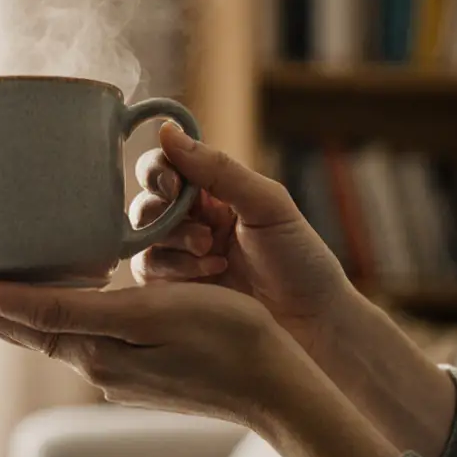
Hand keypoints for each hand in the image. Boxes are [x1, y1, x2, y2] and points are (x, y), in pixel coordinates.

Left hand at [0, 269, 401, 456]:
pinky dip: (45, 310)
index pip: (6, 317)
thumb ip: (61, 308)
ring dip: (6, 303)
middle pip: (15, 325)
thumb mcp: (139, 314)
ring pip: (42, 328)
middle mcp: (91, 360)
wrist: (276, 383)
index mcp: (87, 347)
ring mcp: (113, 366)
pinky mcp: (135, 365)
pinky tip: (49, 295)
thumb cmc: (224, 337)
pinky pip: (73, 331)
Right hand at [131, 125, 456, 456]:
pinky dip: (174, 272)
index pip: (164, 167)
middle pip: (145, 203)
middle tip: (204, 234)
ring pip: (142, 239)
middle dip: (167, 215)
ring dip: (175, 244)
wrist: (314, 324)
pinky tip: (211, 277)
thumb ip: (218, 169)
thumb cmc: (300, 259)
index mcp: (212, 194)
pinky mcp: (172, 295)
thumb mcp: (267, 204)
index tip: (173, 184)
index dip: (159, 170)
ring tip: (214, 257)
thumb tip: (168, 131)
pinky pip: (146, 273)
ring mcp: (178, 260)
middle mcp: (189, 223)